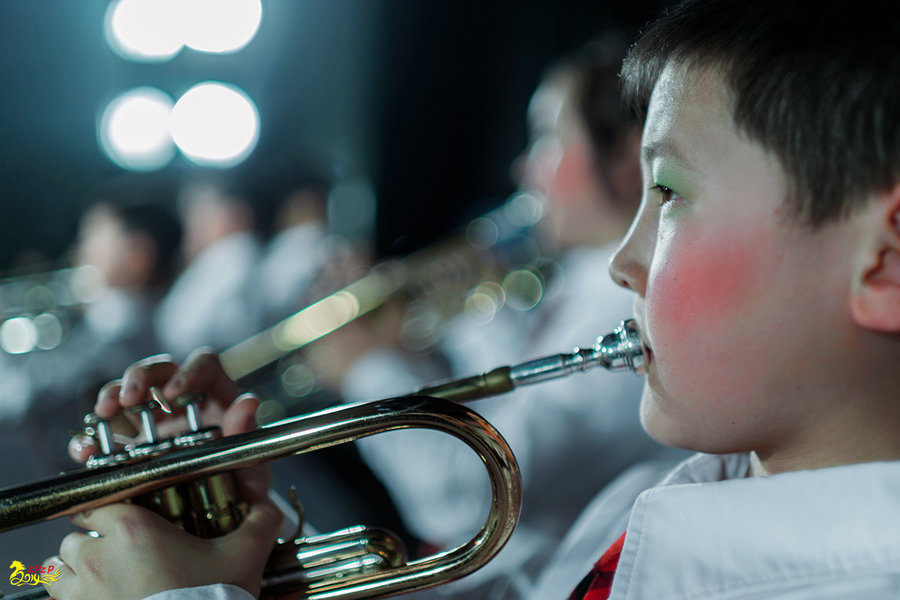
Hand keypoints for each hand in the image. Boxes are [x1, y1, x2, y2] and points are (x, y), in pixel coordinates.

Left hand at [43, 499, 281, 599]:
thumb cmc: (211, 598)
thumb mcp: (244, 555)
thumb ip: (259, 522)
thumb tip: (270, 509)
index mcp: (133, 530)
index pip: (96, 503)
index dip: (106, 509)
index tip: (119, 517)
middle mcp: (99, 558)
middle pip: (73, 539)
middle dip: (89, 544)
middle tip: (115, 554)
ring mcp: (83, 593)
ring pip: (57, 570)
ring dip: (72, 572)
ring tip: (96, 578)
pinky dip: (71, 598)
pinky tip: (95, 598)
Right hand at [69, 349, 256, 464]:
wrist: (224, 513)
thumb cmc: (243, 479)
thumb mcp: (251, 460)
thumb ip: (247, 433)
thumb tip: (248, 403)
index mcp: (216, 395)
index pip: (204, 364)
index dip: (189, 371)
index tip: (175, 392)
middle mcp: (183, 401)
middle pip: (159, 369)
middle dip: (140, 377)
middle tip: (129, 398)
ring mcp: (154, 420)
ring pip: (128, 391)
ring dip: (112, 394)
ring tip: (102, 413)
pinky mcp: (131, 446)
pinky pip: (105, 435)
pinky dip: (91, 439)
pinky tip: (85, 451)